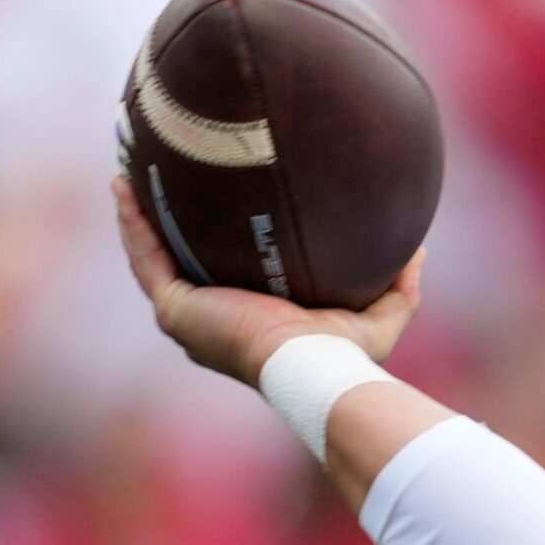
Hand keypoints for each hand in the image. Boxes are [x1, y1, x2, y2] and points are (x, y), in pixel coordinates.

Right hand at [112, 176, 421, 386]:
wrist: (314, 371)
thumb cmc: (347, 357)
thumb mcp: (381, 316)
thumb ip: (399, 285)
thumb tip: (419, 248)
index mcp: (248, 322)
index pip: (223, 277)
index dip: (213, 245)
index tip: (212, 209)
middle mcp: (211, 321)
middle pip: (180, 264)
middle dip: (166, 226)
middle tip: (159, 181)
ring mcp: (188, 317)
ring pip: (153, 258)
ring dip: (138, 217)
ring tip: (128, 173)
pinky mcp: (176, 310)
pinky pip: (146, 257)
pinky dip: (133, 222)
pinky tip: (125, 184)